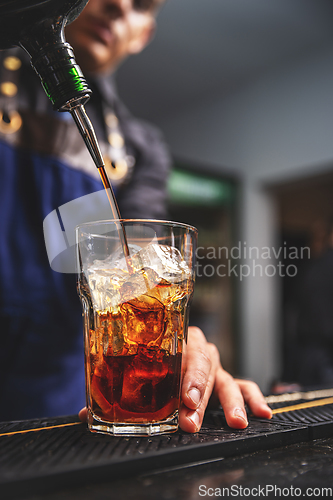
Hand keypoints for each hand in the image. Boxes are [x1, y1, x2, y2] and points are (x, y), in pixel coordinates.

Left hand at [79, 326, 271, 431]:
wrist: (166, 351)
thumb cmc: (149, 363)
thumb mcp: (132, 374)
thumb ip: (112, 392)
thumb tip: (84, 414)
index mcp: (175, 340)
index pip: (185, 354)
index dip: (187, 378)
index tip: (185, 401)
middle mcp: (197, 349)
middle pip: (204, 368)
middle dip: (200, 397)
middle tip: (192, 421)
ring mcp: (214, 364)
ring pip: (226, 377)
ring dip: (230, 402)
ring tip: (237, 422)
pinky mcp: (227, 378)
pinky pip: (244, 384)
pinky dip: (254, 397)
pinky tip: (262, 413)